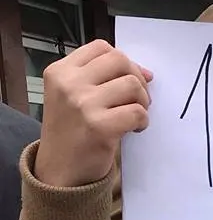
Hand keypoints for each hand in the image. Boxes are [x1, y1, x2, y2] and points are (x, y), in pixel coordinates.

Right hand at [34, 40, 152, 187]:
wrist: (60, 171)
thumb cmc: (72, 132)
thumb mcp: (73, 97)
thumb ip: (102, 80)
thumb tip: (146, 73)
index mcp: (60, 71)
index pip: (102, 48)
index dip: (125, 62)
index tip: (131, 79)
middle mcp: (69, 83)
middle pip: (120, 60)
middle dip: (137, 78)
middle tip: (137, 99)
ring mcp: (83, 104)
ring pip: (132, 85)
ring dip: (143, 101)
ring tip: (134, 116)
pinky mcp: (100, 126)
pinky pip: (137, 112)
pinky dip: (143, 121)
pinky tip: (134, 130)